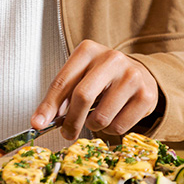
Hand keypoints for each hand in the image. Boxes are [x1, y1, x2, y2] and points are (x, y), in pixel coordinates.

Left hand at [32, 39, 158, 139]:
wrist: (140, 74)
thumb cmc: (103, 77)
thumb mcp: (80, 77)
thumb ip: (62, 96)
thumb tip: (41, 120)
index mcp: (88, 51)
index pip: (62, 81)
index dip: (48, 106)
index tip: (38, 123)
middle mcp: (111, 59)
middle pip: (83, 97)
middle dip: (71, 122)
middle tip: (67, 133)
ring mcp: (131, 76)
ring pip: (101, 117)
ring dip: (93, 126)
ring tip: (97, 117)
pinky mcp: (145, 95)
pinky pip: (119, 126)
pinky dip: (111, 129)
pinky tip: (113, 116)